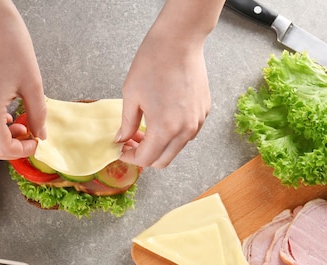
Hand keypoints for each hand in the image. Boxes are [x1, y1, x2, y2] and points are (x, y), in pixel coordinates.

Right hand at [0, 0, 45, 159]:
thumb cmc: (13, 48)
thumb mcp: (33, 85)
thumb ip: (38, 115)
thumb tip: (41, 135)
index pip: (1, 148)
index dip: (21, 151)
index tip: (34, 142)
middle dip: (9, 148)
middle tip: (26, 134)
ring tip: (15, 122)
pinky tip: (3, 112)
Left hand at [117, 0, 224, 167]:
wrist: (179, 41)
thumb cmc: (153, 63)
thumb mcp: (131, 96)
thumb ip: (127, 123)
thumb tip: (122, 139)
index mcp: (165, 128)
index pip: (146, 159)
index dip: (131, 158)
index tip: (122, 150)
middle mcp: (185, 130)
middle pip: (163, 160)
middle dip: (145, 156)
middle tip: (132, 142)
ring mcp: (197, 121)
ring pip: (176, 148)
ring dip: (159, 145)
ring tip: (145, 129)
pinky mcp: (204, 111)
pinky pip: (187, 132)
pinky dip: (172, 133)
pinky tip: (161, 117)